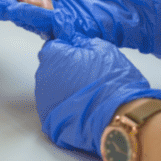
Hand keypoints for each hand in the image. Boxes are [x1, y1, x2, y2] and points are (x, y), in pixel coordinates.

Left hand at [34, 35, 160, 156]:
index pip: (55, 44)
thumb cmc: (112, 84)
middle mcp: (42, 75)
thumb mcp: (103, 49)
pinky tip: (83, 106)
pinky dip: (65, 104)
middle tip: (89, 74)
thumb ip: (83, 42)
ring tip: (88, 93)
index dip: (70, 49)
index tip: (81, 55)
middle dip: (66, 68)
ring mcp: (43, 99)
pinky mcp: (48, 118)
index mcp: (53, 54)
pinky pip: (55, 105)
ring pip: (53, 87)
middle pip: (52, 66)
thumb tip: (77, 41)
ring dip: (65, 87)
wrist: (117, 118)